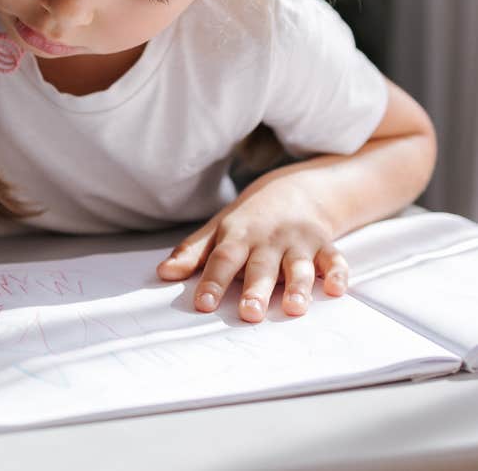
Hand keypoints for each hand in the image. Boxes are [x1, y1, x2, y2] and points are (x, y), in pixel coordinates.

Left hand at [156, 175, 348, 321]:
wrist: (296, 189)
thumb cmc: (250, 218)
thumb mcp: (218, 229)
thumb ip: (192, 252)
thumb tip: (163, 273)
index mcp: (238, 236)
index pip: (222, 259)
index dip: (212, 280)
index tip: (203, 303)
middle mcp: (268, 239)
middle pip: (261, 266)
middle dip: (255, 289)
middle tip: (249, 313)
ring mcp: (298, 242)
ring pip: (299, 266)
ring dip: (298, 287)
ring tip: (294, 308)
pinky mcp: (324, 245)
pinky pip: (334, 260)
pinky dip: (338, 273)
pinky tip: (337, 289)